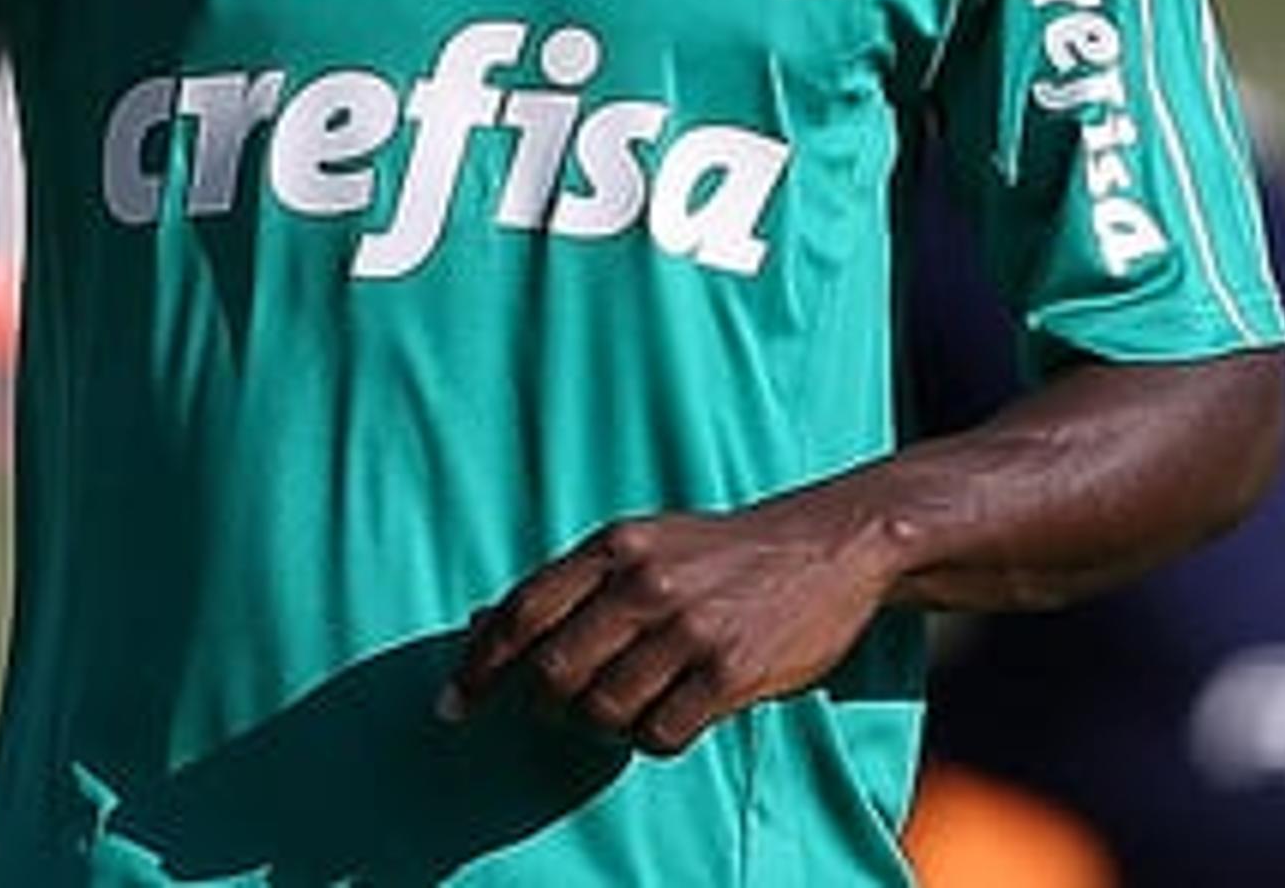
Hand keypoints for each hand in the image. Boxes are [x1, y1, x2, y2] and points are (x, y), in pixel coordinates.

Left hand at [440, 499, 895, 756]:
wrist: (828, 546)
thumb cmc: (721, 554)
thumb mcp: (641, 545)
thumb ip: (570, 584)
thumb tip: (483, 623)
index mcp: (614, 547)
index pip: (523, 611)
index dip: (480, 664)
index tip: (455, 703)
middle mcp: (645, 583)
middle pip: (554, 671)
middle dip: (543, 706)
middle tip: (558, 714)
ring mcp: (689, 628)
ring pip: (602, 710)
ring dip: (601, 726)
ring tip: (623, 710)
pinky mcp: (730, 670)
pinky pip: (660, 733)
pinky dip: (650, 739)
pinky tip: (668, 717)